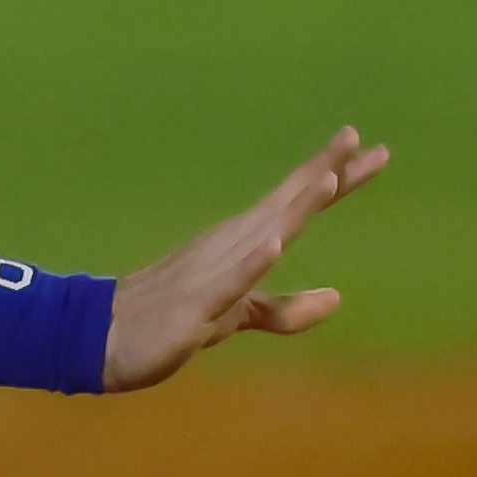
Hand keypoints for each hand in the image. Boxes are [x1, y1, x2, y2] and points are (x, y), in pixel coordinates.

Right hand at [102, 126, 388, 391]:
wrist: (103, 336)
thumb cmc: (172, 319)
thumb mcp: (237, 316)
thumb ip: (283, 309)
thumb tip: (337, 298)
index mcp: (243, 244)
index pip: (297, 205)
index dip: (335, 178)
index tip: (373, 150)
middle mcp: (231, 245)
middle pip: (287, 205)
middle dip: (326, 175)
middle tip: (362, 140)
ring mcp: (212, 272)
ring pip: (261, 234)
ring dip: (294, 208)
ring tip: (328, 180)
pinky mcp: (194, 305)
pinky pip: (228, 282)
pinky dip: (251, 263)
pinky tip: (272, 243)